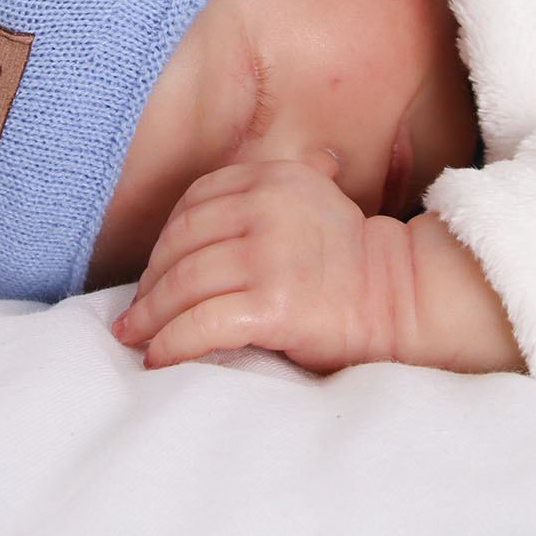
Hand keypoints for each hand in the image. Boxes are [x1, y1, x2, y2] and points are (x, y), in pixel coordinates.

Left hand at [110, 153, 523, 376]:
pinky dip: (171, 343)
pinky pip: (201, 324)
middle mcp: (266, 208)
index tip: (152, 272)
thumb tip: (210, 211)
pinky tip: (159, 358)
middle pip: (179, 245)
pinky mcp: (273, 305)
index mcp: (271, 177)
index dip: (162, 242)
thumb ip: (265, 193)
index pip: (192, 205)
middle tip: (134, 312)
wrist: (402, 299)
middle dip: (150, 283)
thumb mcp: (311, 199)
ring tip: (135, 337)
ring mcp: (268, 256)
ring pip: (182, 285)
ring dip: (149, 317)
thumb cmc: (348, 260)